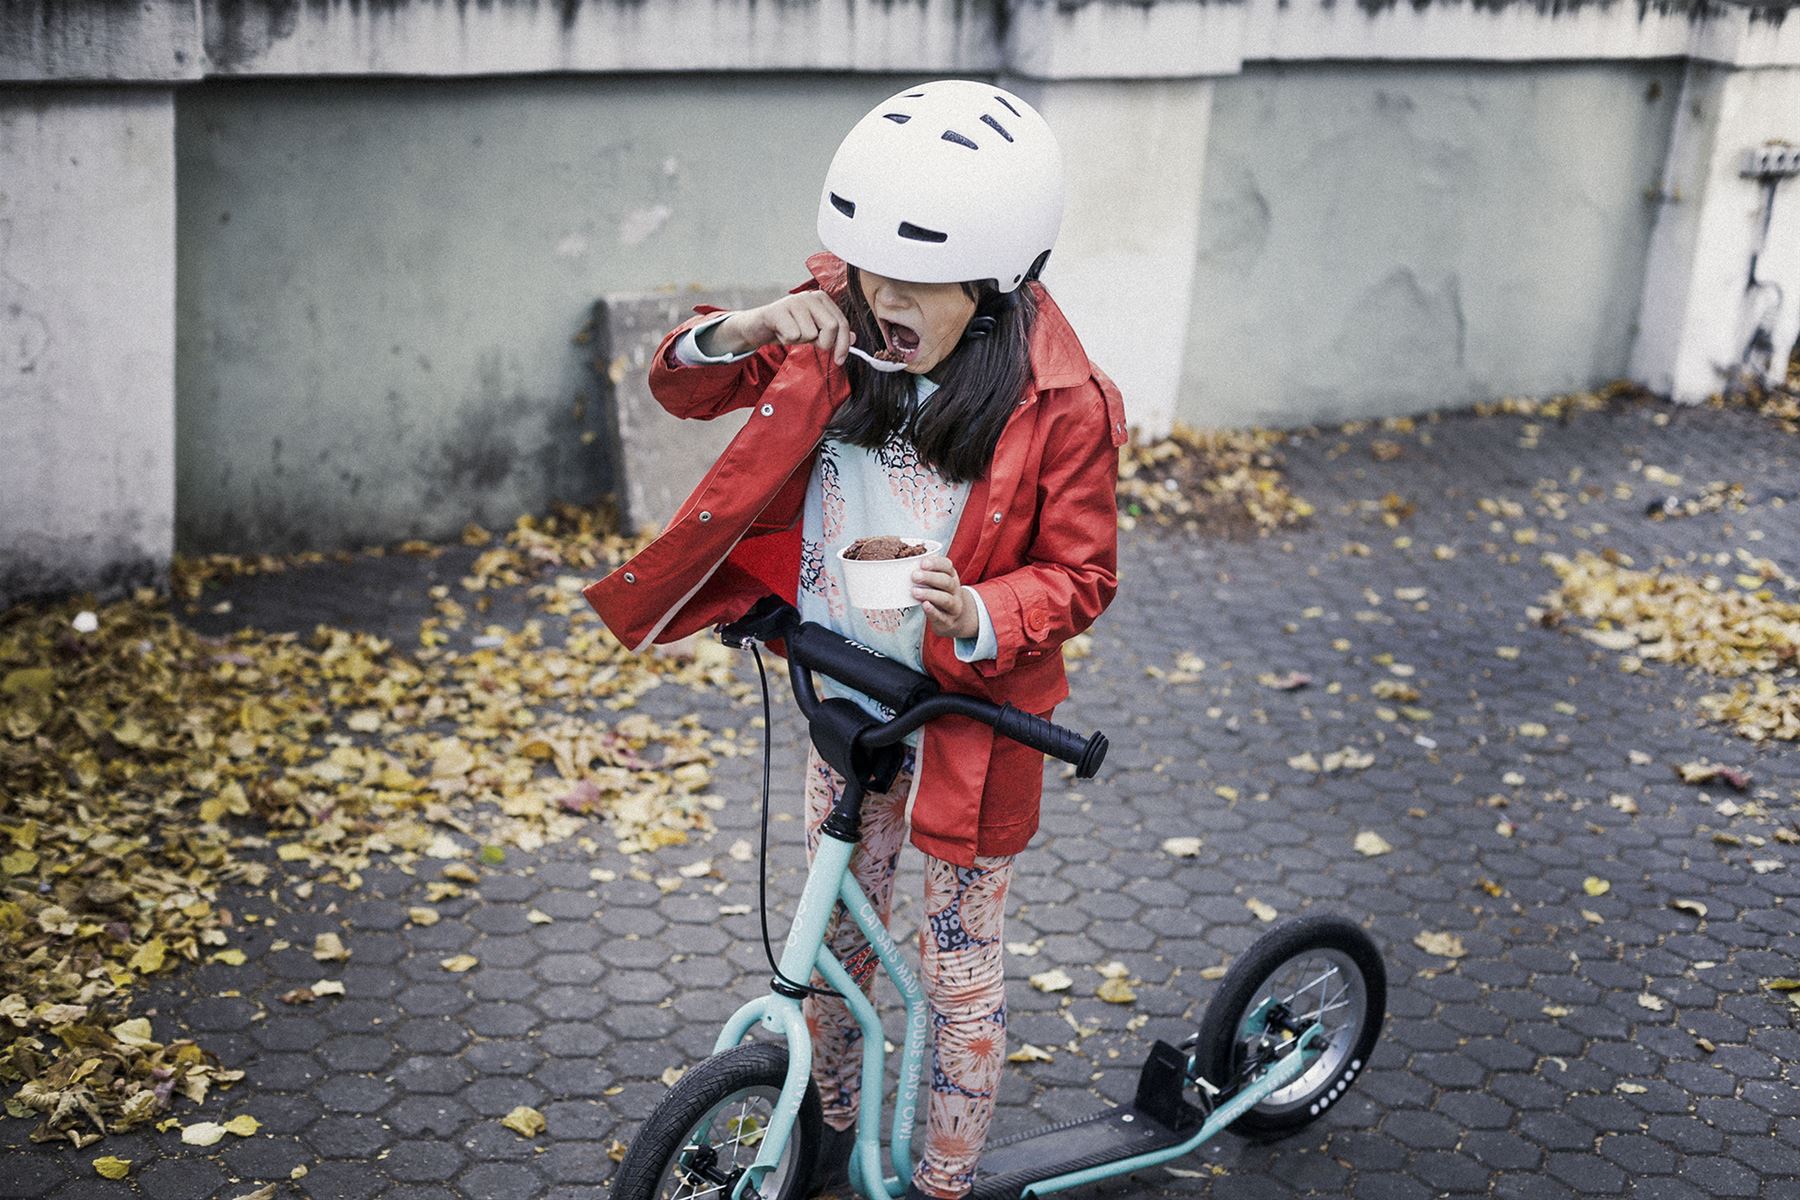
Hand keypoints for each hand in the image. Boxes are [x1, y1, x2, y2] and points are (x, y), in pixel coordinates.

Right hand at [704, 293, 854, 363]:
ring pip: (810, 333)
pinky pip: (793, 335)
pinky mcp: (778, 310)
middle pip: (831, 327)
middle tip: (809, 343)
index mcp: (822, 299)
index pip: (842, 323)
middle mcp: (810, 296)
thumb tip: (854, 339)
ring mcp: (793, 301)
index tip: (840, 360)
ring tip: (790, 333)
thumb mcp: (814, 331)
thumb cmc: (789, 328)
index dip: (843, 344)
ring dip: (800, 341)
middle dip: (823, 343)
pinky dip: (787, 340)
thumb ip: (833, 334)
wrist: (759, 326)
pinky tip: (780, 332)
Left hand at [912, 555, 978, 638]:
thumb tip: (906, 566)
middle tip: (914, 576)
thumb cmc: (940, 596)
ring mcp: (954, 606)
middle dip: (930, 577)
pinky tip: (924, 605)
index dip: (936, 563)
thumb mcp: (938, 583)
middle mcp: (955, 591)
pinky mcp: (948, 621)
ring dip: (929, 594)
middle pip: (946, 582)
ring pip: (945, 599)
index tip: (922, 563)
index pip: (947, 566)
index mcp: (952, 577)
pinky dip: (933, 610)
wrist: (955, 620)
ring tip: (915, 591)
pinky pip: (941, 616)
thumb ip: (927, 575)